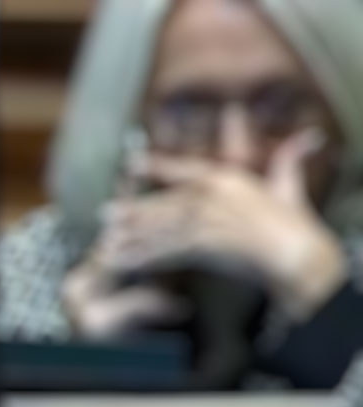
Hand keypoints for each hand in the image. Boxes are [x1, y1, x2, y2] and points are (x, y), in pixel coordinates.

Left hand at [92, 128, 345, 323]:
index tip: (130, 163)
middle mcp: (210, 197)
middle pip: (163, 204)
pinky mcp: (203, 244)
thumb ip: (288, 162)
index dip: (156, 165)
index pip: (183, 169)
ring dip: (130, 236)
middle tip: (103, 214)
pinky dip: (143, 257)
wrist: (294, 252)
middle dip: (132, 210)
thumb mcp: (287, 185)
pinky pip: (165, 251)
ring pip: (158, 229)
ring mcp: (204, 220)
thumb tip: (309, 138)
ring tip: (105, 242)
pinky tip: (123, 262)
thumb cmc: (293, 221)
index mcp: (226, 178)